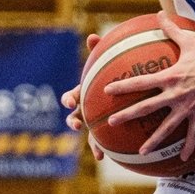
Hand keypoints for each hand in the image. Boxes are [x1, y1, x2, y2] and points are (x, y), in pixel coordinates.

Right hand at [63, 33, 102, 158]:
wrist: (126, 90)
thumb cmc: (114, 72)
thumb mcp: (108, 61)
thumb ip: (100, 50)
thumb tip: (93, 36)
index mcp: (84, 93)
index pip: (72, 96)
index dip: (69, 99)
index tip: (70, 103)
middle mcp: (85, 108)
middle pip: (74, 116)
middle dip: (72, 121)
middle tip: (76, 124)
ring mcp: (94, 121)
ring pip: (88, 134)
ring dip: (91, 142)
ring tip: (97, 151)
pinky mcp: (104, 131)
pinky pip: (102, 142)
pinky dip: (101, 149)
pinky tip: (107, 157)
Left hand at [103, 14, 194, 159]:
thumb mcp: (188, 40)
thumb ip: (171, 28)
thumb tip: (159, 13)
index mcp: (170, 76)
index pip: (141, 82)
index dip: (123, 86)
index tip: (107, 91)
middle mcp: (175, 94)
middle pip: (147, 107)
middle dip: (127, 115)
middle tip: (111, 122)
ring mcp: (187, 107)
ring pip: (167, 127)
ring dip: (153, 140)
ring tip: (141, 151)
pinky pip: (192, 134)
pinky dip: (188, 146)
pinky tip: (183, 159)